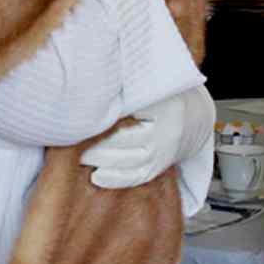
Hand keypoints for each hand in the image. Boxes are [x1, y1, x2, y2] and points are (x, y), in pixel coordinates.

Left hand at [80, 86, 213, 189]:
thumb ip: (125, 85)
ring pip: (128, 159)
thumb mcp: (149, 85)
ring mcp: (164, 151)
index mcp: (163, 103)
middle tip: (70, 137)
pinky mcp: (160, 166)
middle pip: (125, 137)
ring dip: (99, 159)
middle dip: (95, 140)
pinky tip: (96, 176)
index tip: (80, 113)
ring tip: (77, 155)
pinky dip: (114, 179)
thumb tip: (88, 87)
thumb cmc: (161, 95)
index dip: (103, 113)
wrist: (192, 116)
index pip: (129, 109)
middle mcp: (166, 129)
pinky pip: (136, 177)